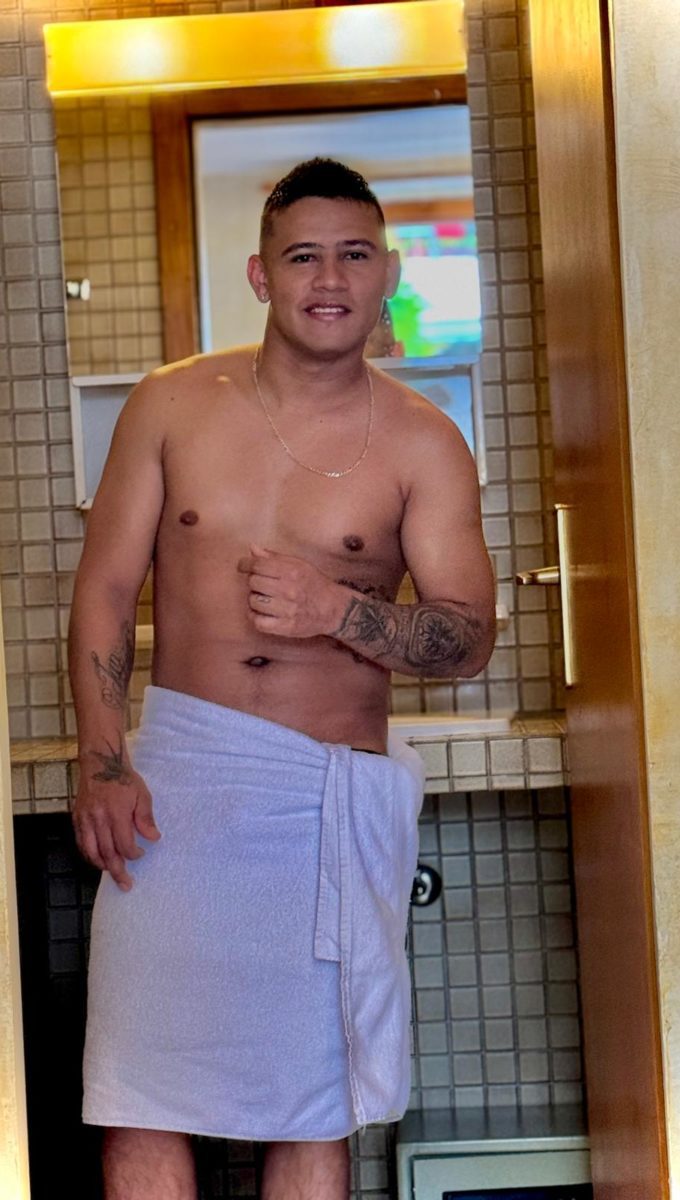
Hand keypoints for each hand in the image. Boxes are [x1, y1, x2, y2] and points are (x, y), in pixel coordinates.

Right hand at [72, 753, 160, 891]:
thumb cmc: (123, 779)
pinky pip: (81, 843)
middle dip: (117, 871)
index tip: (140, 854)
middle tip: (126, 884)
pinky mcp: (77, 818)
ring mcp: (85, 819)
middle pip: (107, 853)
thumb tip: (154, 838)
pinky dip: (88, 855)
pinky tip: (98, 860)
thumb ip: (146, 818)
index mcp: (116, 812)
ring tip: (112, 873)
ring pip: (91, 851)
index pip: (124, 844)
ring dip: (102, 865)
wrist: (100, 763)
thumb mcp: (142, 794)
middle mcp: (98, 818)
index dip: (133, 854)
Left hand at [237, 544, 346, 638]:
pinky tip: (261, 612)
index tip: (243, 565)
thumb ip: (274, 557)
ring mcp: (288, 610)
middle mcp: (289, 590)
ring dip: (254, 599)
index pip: (258, 564)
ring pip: (253, 602)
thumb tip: (252, 548)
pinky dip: (255, 617)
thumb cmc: (314, 584)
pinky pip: (259, 622)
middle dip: (253, 581)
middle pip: (253, 582)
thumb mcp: (299, 565)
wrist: (333, 609)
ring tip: (263, 598)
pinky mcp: (286, 627)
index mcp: (292, 571)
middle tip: (260, 583)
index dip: (245, 564)